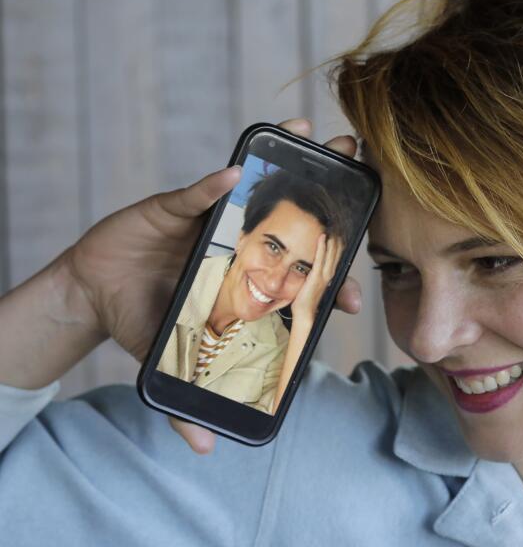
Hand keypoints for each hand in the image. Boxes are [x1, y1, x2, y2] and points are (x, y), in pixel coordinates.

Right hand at [61, 118, 359, 452]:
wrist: (96, 290)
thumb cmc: (145, 320)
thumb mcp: (170, 363)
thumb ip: (188, 403)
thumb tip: (204, 451)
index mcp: (248, 282)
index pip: (297, 281)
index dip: (327, 284)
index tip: (352, 297)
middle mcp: (240, 247)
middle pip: (292, 221)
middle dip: (328, 198)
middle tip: (361, 171)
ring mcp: (213, 223)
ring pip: (257, 189)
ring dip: (289, 161)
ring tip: (322, 136)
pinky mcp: (176, 206)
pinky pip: (200, 192)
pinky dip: (216, 184)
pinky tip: (238, 169)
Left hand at [290, 234, 344, 325]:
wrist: (305, 314)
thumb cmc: (306, 301)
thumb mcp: (313, 286)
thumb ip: (314, 275)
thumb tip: (312, 264)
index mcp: (330, 277)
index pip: (337, 257)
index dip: (338, 245)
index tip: (337, 234)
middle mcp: (330, 275)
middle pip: (336, 253)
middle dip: (337, 240)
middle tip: (336, 227)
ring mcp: (324, 276)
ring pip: (330, 253)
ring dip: (331, 240)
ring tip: (331, 228)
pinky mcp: (316, 277)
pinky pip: (320, 258)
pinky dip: (322, 247)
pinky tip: (321, 237)